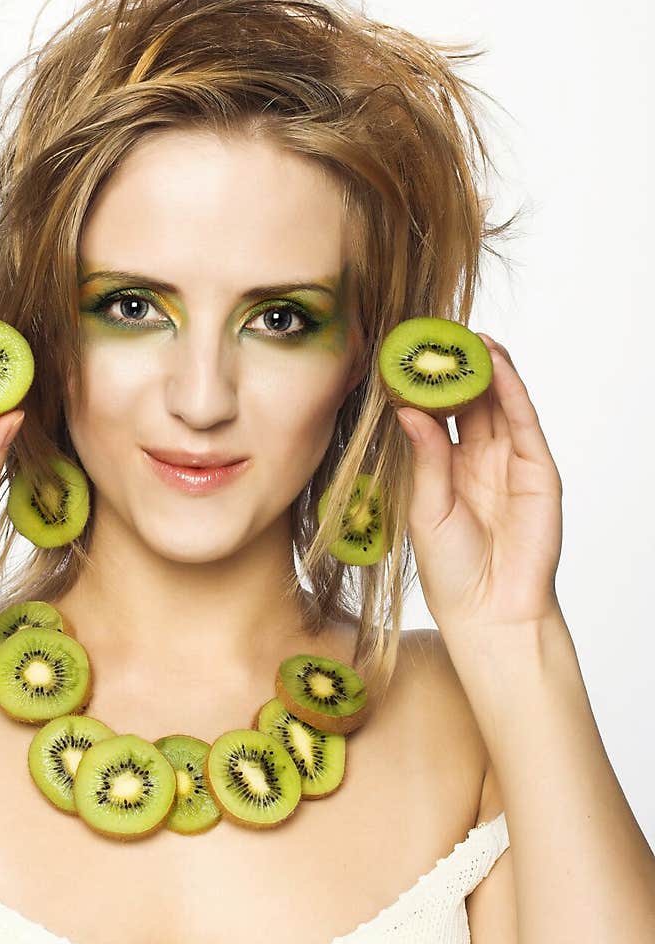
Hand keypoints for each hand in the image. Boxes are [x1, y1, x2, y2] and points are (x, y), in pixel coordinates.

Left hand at [395, 333, 562, 631]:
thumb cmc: (451, 570)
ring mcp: (510, 463)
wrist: (489, 611)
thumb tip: (408, 410)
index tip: (404, 352)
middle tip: (438, 331)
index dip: (425, 385)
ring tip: (468, 336)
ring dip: (486, 369)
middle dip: (456, 368)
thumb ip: (425, 457)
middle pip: (469, 402)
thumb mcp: (426, 508)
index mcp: (446, 468)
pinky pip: (523, 422)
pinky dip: (512, 390)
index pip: (437, 415)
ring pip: (498, 404)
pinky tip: (497, 363)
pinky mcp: (538, 471)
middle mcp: (479, 460)